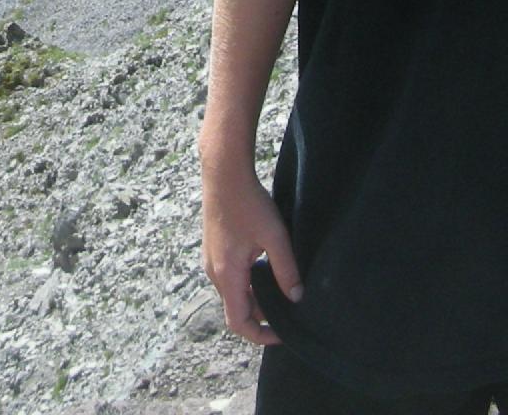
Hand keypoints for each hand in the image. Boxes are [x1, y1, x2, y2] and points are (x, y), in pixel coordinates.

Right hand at [200, 163, 302, 345]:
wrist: (224, 172)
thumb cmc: (248, 202)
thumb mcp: (274, 236)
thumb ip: (286, 270)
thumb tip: (296, 297)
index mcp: (227, 273)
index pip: (238, 321)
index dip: (260, 335)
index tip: (282, 333)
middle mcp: (214, 271)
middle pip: (236, 308)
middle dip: (261, 315)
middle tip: (288, 307)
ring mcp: (211, 259)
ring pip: (234, 293)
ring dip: (255, 297)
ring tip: (280, 288)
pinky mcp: (213, 249)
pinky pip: (230, 278)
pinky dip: (247, 283)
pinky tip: (265, 268)